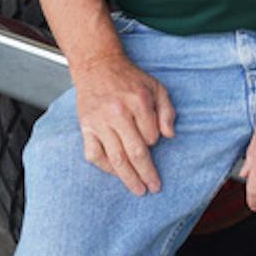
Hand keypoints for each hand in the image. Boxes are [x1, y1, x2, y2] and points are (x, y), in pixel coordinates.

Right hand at [70, 50, 175, 195]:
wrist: (97, 66)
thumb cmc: (128, 78)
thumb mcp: (156, 87)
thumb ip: (167, 110)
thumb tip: (170, 136)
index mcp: (138, 102)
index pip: (152, 136)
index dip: (155, 142)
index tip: (153, 141)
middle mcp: (118, 113)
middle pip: (135, 153)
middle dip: (146, 173)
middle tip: (153, 187)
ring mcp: (100, 122)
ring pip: (116, 158)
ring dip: (128, 177)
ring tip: (138, 189)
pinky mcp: (86, 127)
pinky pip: (94, 154)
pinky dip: (104, 167)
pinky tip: (115, 173)